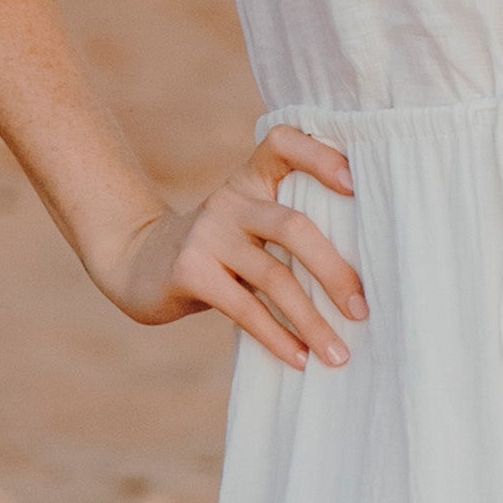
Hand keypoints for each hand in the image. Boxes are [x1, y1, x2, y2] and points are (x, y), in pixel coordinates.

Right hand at [93, 126, 367, 370]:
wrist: (139, 262)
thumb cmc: (219, 246)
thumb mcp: (248, 219)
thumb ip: (288, 225)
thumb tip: (360, 275)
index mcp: (251, 176)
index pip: (285, 143)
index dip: (320, 156)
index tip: (356, 183)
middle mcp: (231, 198)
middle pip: (293, 226)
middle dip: (334, 271)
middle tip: (363, 309)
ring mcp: (208, 233)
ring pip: (274, 276)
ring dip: (312, 320)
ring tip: (338, 353)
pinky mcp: (191, 271)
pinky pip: (245, 309)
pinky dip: (277, 337)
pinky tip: (299, 359)